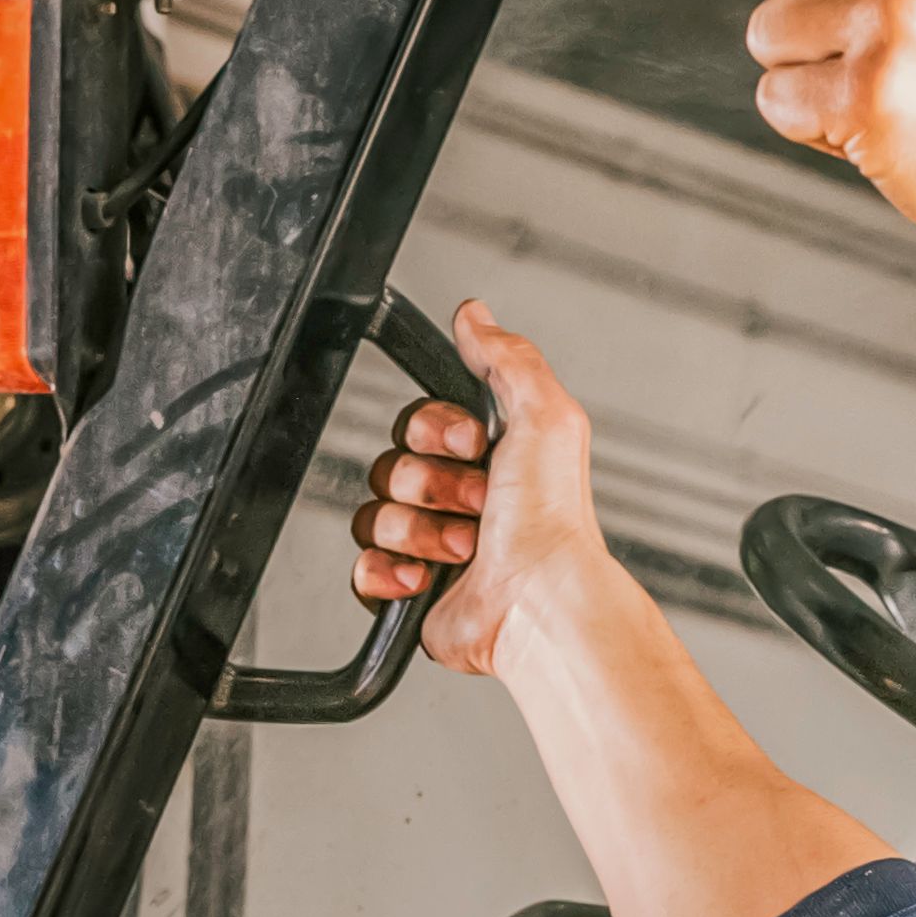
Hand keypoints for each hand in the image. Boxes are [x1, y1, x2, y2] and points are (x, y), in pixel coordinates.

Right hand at [348, 300, 615, 679]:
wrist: (541, 600)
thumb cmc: (554, 521)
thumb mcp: (547, 415)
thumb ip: (509, 358)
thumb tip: (475, 315)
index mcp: (487, 458)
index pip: (417, 422)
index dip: (435, 430)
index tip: (473, 444)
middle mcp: (459, 500)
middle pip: (390, 465)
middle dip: (431, 485)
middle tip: (480, 504)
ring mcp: (432, 547)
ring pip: (374, 516)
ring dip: (419, 531)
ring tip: (465, 548)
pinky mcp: (410, 591)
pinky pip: (361, 569)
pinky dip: (389, 573)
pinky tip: (427, 578)